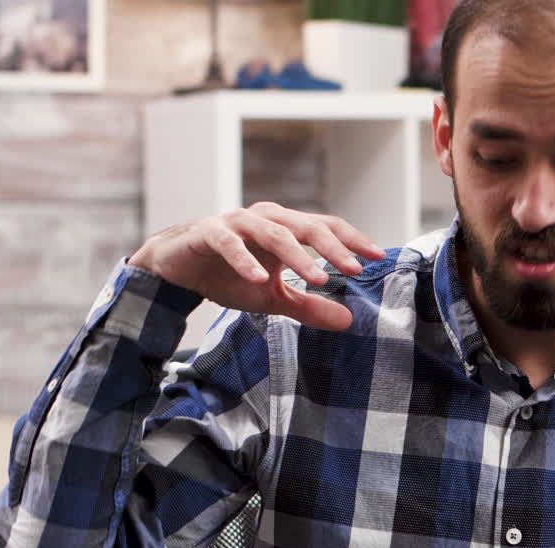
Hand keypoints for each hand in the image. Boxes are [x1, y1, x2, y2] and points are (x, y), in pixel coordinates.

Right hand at [128, 202, 385, 330]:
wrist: (176, 270)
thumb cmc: (229, 277)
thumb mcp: (273, 298)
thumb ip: (309, 306)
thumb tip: (348, 321)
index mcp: (285, 228)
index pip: (326, 228)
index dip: (352, 241)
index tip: (378, 257)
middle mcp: (266, 219)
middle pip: (307, 227)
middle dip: (333, 248)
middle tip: (355, 269)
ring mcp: (237, 223)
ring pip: (274, 232)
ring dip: (297, 256)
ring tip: (318, 278)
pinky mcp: (208, 232)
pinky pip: (230, 243)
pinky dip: (246, 260)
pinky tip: (260, 279)